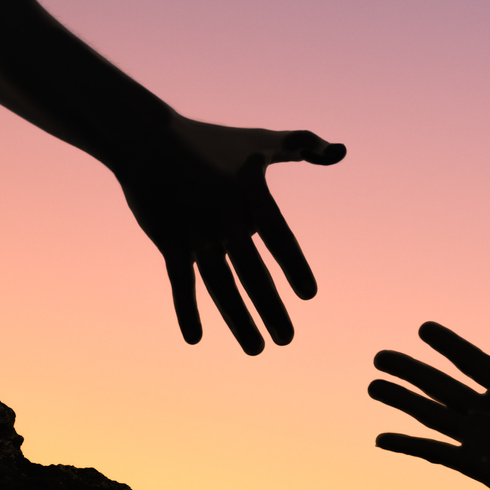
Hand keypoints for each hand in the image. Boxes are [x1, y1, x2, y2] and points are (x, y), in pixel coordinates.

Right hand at [116, 117, 344, 353]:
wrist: (148, 139)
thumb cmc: (209, 141)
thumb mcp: (259, 141)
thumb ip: (302, 145)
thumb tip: (341, 152)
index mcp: (251, 198)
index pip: (280, 238)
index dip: (294, 266)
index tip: (309, 295)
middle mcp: (226, 219)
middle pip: (253, 273)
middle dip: (271, 309)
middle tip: (287, 340)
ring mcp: (196, 233)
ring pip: (221, 285)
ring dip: (238, 320)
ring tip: (257, 350)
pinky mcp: (169, 241)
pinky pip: (180, 282)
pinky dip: (186, 310)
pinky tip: (194, 339)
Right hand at [369, 298, 489, 489]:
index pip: (470, 361)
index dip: (448, 345)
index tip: (424, 328)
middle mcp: (489, 411)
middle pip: (439, 385)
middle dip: (409, 370)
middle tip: (379, 356)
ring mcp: (479, 439)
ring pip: (429, 414)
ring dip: (400, 400)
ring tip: (372, 386)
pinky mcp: (474, 464)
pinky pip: (433, 452)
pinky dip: (406, 444)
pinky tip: (381, 439)